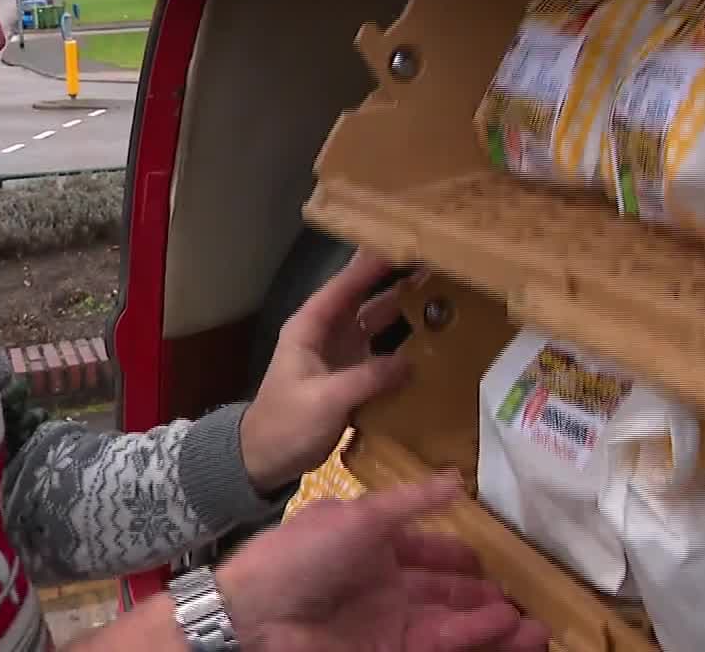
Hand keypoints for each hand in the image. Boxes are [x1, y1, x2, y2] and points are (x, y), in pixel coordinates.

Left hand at [217, 475, 549, 651]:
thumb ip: (412, 501)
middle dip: (485, 596)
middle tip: (526, 598)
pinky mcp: (389, 650)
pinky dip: (476, 637)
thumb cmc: (300, 555)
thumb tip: (456, 478)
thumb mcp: (360, 515)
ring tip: (537, 626)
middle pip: (445, 592)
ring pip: (452, 623)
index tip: (492, 559)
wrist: (255, 615)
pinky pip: (442, 643)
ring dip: (492, 624)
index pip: (426, 552)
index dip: (458, 556)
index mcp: (371, 548)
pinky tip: (507, 629)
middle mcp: (383, 587)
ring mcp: (387, 623)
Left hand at [241, 249, 411, 491]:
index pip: (343, 286)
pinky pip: (382, 353)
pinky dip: (404, 346)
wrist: (265, 461)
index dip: (370, 265)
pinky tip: (431, 342)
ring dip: (403, 311)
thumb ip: (367, 378)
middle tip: (432, 264)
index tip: (401, 244)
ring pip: (375, 323)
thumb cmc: (286, 424)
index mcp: (310, 327)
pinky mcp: (353, 376)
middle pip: (363, 298)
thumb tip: (411, 363)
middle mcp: (327, 333)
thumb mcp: (326, 400)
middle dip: (394, 280)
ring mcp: (341, 354)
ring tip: (439, 296)